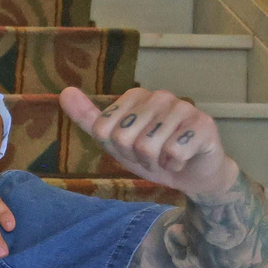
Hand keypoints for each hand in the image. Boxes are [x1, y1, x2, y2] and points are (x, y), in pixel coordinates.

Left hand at [60, 86, 238, 198]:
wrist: (193, 175)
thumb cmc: (153, 156)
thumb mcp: (115, 141)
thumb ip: (89, 118)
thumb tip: (64, 92)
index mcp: (135, 96)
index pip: (103, 129)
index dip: (116, 149)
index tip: (132, 149)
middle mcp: (159, 96)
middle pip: (123, 138)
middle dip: (135, 157)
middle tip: (152, 156)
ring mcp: (183, 107)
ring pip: (147, 146)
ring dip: (155, 163)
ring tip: (167, 157)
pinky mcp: (203, 124)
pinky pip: (173, 152)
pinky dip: (174, 165)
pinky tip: (182, 159)